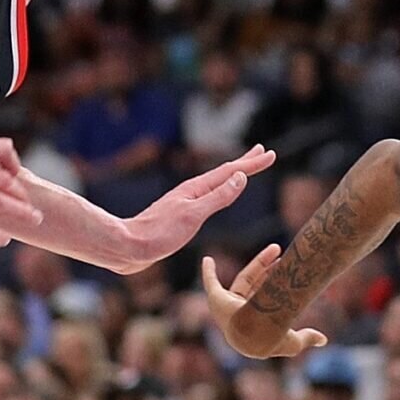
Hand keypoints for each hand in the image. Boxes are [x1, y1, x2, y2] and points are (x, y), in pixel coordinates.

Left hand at [113, 146, 275, 273]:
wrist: (129, 247)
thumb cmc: (159, 234)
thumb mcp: (193, 215)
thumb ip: (218, 197)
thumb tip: (241, 177)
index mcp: (196, 189)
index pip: (230, 172)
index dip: (252, 163)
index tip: (271, 154)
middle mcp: (191, 192)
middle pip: (223, 173)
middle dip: (244, 163)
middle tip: (262, 152)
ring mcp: (186, 203)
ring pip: (216, 185)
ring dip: (233, 176)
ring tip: (243, 171)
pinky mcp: (181, 216)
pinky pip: (209, 198)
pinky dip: (221, 192)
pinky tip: (218, 196)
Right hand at [202, 242, 327, 359]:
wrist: (253, 334)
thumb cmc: (273, 339)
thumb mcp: (294, 341)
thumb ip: (307, 338)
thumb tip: (324, 339)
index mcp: (255, 324)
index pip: (264, 302)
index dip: (273, 288)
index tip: (285, 272)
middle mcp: (240, 314)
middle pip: (256, 286)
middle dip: (270, 270)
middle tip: (284, 256)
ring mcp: (227, 306)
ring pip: (245, 278)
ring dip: (260, 262)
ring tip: (276, 248)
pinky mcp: (216, 298)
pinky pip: (210, 282)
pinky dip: (207, 272)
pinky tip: (207, 259)